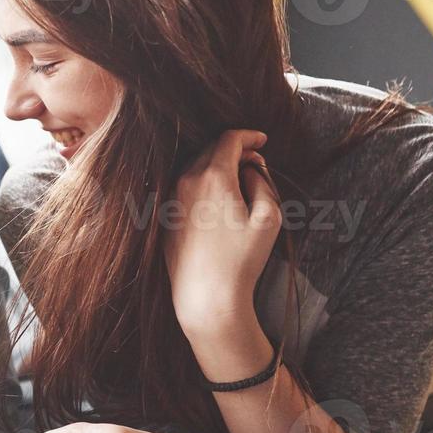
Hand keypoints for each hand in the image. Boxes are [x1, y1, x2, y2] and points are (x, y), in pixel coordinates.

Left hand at [162, 129, 280, 333]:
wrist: (206, 296)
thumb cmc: (241, 260)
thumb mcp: (268, 217)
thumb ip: (262, 182)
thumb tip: (251, 168)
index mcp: (212, 176)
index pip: (228, 139)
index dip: (249, 135)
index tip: (262, 140)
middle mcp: (186, 182)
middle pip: (210, 150)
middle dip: (235, 150)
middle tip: (255, 162)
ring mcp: (171, 200)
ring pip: (195, 169)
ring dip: (217, 168)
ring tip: (239, 184)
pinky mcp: (165, 218)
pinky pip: (184, 190)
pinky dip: (203, 186)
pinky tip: (218, 203)